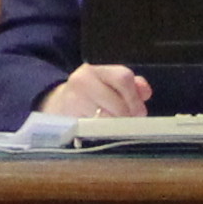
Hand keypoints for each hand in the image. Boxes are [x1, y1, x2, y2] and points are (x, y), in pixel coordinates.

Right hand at [37, 63, 153, 120]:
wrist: (57, 105)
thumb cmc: (90, 95)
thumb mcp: (108, 85)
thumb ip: (131, 86)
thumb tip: (145, 92)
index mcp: (95, 70)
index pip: (123, 78)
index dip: (135, 97)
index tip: (139, 112)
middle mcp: (82, 81)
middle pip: (118, 102)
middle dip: (128, 116)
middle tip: (130, 123)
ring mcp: (74, 100)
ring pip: (107, 118)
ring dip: (116, 126)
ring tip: (116, 127)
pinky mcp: (69, 119)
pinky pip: (95, 129)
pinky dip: (103, 132)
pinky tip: (102, 131)